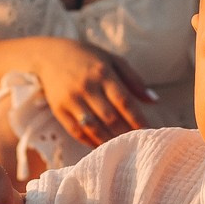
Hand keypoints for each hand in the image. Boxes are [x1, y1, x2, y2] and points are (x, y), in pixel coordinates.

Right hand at [32, 38, 155, 147]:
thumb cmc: (87, 57)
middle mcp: (87, 87)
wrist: (49, 55)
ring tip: (121, 148)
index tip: (148, 131)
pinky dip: (90, 142)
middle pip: (110, 117)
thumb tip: (155, 101)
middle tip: (137, 143)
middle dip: (126, 133)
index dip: (137, 119)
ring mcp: (71, 99)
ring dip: (109, 141)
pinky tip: (102, 146)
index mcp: (103, 73)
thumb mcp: (113, 60)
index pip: (124, 101)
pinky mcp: (59, 110)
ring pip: (94, 127)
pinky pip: (76, 131)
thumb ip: (134, 80)